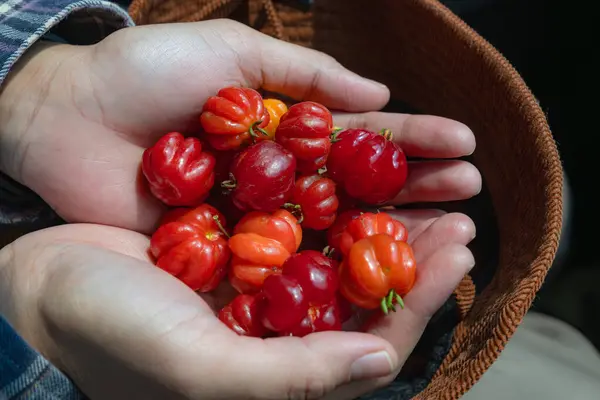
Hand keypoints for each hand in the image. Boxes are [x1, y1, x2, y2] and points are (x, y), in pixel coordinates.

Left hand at [0, 19, 479, 233]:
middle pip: (360, 190)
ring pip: (333, 232)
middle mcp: (279, 179)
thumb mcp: (231, 52)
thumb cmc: (141, 73)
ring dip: (388, 235)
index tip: (464, 146)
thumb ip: (306, 74)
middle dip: (417, 193)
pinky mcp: (223, 255)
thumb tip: (379, 92)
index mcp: (284, 130)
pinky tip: (373, 277)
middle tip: (471, 199)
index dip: (414, 143)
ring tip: (446, 237)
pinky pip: (282, 265)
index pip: (363, 139)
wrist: (60, 118)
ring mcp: (254, 220)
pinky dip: (325, 272)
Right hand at [0, 210, 473, 399]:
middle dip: (415, 255)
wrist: (42, 289)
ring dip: (382, 221)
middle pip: (365, 292)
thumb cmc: (112, 334)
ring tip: (425, 190)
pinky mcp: (235, 246)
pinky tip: (357, 175)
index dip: (420, 298)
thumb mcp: (202, 368)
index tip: (458, 254)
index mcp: (279, 368)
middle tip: (459, 216)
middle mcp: (277, 330)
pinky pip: (297, 223)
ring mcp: (257, 286)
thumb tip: (382, 362)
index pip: (371, 339)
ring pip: (339, 253)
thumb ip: (293, 376)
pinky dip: (331, 200)